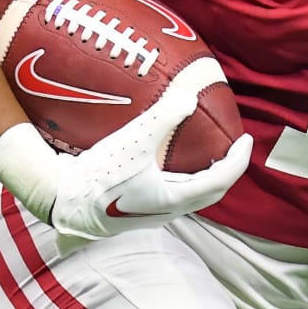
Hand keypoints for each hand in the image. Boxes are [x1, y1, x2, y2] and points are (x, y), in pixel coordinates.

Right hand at [0, 70, 252, 241]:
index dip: (238, 160)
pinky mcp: (133, 209)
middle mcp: (165, 211)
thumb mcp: (132, 141)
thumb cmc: (97, 176)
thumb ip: (163, 117)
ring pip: (189, 196)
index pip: (220, 181)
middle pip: (209, 192)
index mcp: (172, 200)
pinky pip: (170, 193)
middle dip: (226, 170)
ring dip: (203, 176)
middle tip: (232, 147)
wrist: (61, 201)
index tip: (246, 141)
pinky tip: (167, 162)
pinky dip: (182, 177)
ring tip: (206, 152)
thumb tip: (190, 95)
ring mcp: (149, 213)